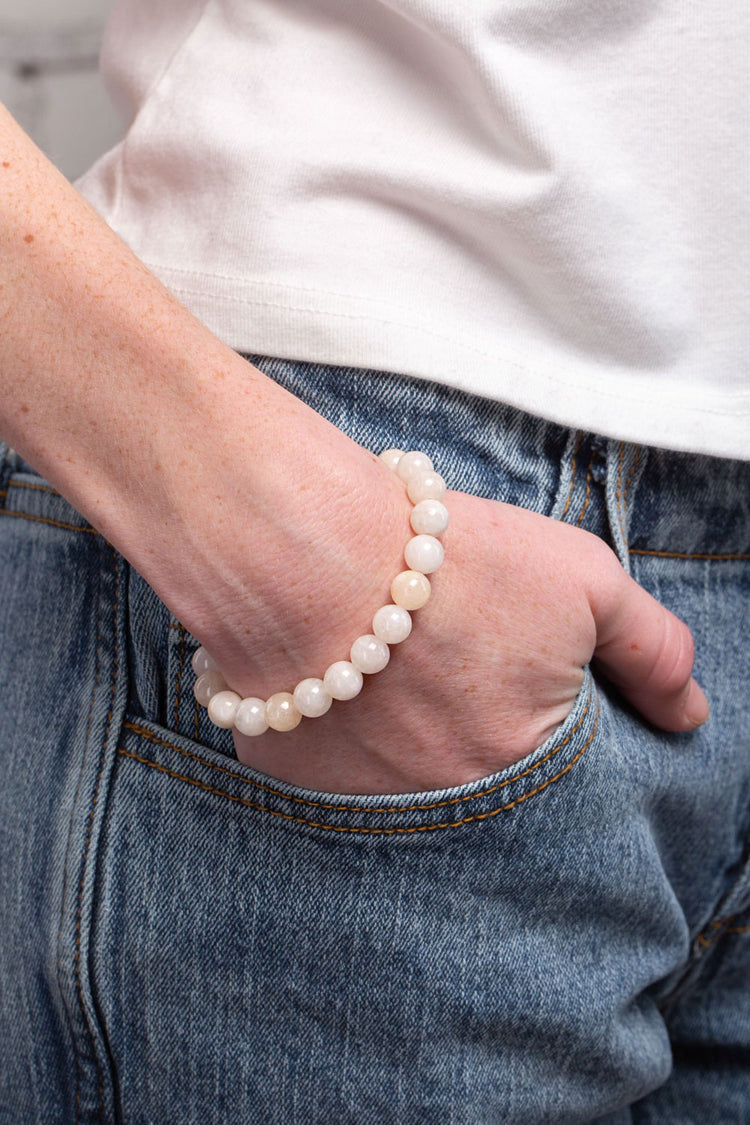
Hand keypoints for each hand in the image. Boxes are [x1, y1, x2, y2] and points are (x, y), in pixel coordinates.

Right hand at [225, 484, 707, 794]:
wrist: (313, 550)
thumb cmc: (456, 560)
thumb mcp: (585, 581)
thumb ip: (652, 652)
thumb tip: (690, 715)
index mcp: (525, 768)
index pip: (561, 788)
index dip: (540, 729)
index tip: (515, 689)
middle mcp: (445, 807)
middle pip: (478, 790)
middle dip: (472, 739)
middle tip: (449, 677)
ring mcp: (361, 806)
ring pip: (399, 788)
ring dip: (405, 744)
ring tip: (393, 675)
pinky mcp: (291, 783)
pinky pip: (326, 774)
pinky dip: (336, 740)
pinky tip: (335, 687)